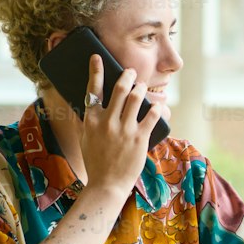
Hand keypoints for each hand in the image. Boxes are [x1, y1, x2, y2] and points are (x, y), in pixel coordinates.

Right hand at [78, 53, 161, 196]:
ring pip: (136, 97)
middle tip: (131, 73)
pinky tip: (158, 104)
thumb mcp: (85, 139)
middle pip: (119, 89)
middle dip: (127, 76)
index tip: (97, 57)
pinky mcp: (140, 139)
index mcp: (91, 120)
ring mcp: (124, 130)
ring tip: (143, 88)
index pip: (93, 90)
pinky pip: (151, 115)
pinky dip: (156, 107)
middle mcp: (107, 122)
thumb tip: (86, 104)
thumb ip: (86, 121)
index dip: (96, 71)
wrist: (106, 185)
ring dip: (141, 88)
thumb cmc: (95, 162)